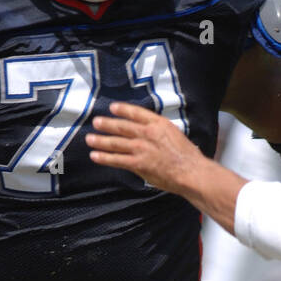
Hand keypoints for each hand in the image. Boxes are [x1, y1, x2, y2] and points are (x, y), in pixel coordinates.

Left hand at [87, 102, 203, 193]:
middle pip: (122, 126)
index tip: (113, 108)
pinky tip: (95, 156)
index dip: (123, 110)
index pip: (137, 113)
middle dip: (107, 124)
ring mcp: (141, 148)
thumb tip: (153, 133)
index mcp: (159, 124)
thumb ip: (162, 133)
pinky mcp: (138, 163)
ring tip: (89, 139)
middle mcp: (147, 133)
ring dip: (101, 140)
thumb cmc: (188, 157)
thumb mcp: (176, 136)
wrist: (191, 172)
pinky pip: (117, 160)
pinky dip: (104, 157)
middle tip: (96, 122)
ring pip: (116, 142)